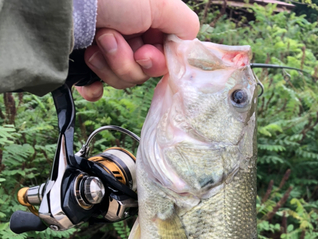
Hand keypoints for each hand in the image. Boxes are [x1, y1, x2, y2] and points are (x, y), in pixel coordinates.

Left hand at [76, 0, 199, 100]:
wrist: (64, 2)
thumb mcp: (160, 2)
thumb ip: (184, 24)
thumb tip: (190, 43)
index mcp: (147, 22)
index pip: (163, 58)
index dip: (155, 63)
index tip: (144, 54)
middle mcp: (128, 35)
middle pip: (142, 72)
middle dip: (128, 62)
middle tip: (111, 39)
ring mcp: (105, 50)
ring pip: (121, 80)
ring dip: (110, 65)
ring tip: (96, 43)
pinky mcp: (83, 64)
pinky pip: (96, 88)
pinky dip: (93, 86)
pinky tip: (88, 79)